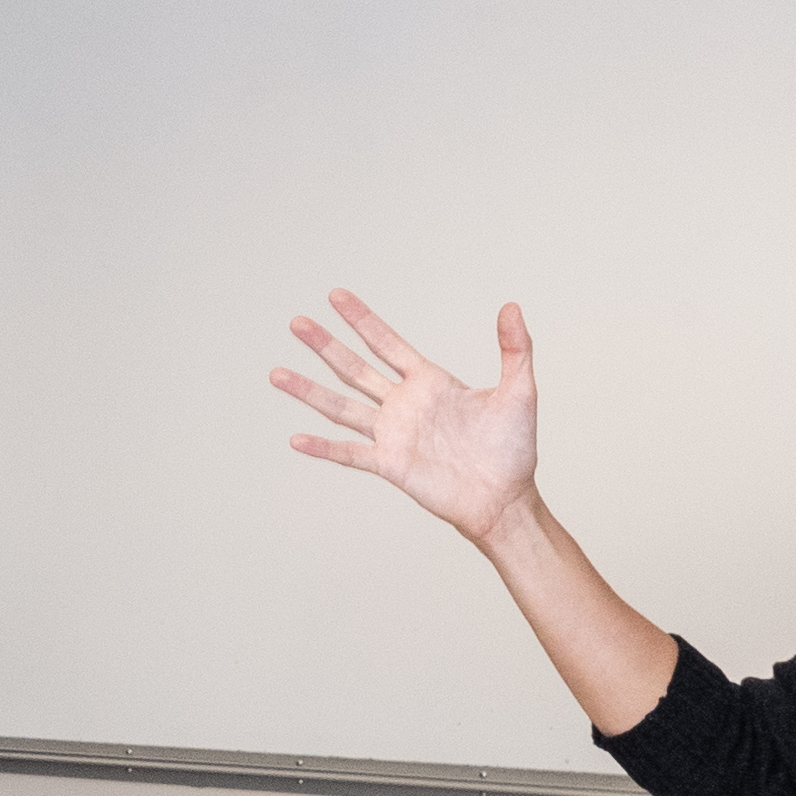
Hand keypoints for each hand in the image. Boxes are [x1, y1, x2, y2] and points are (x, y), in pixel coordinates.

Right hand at [274, 291, 545, 544]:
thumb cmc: (514, 449)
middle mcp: (404, 405)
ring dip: (308, 390)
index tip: (336, 296)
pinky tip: (296, 439)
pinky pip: (348, 454)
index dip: (361, 319)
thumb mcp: (519, 392)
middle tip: (296, 323)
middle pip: (354, 368)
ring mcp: (392, 434)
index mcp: (430, 382)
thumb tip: (511, 307)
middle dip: (324, 345)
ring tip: (276, 373)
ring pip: (340, 406)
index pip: (386, 343)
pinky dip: (322, 447)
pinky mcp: (389, 465)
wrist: (504, 499)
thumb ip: (515, 349)